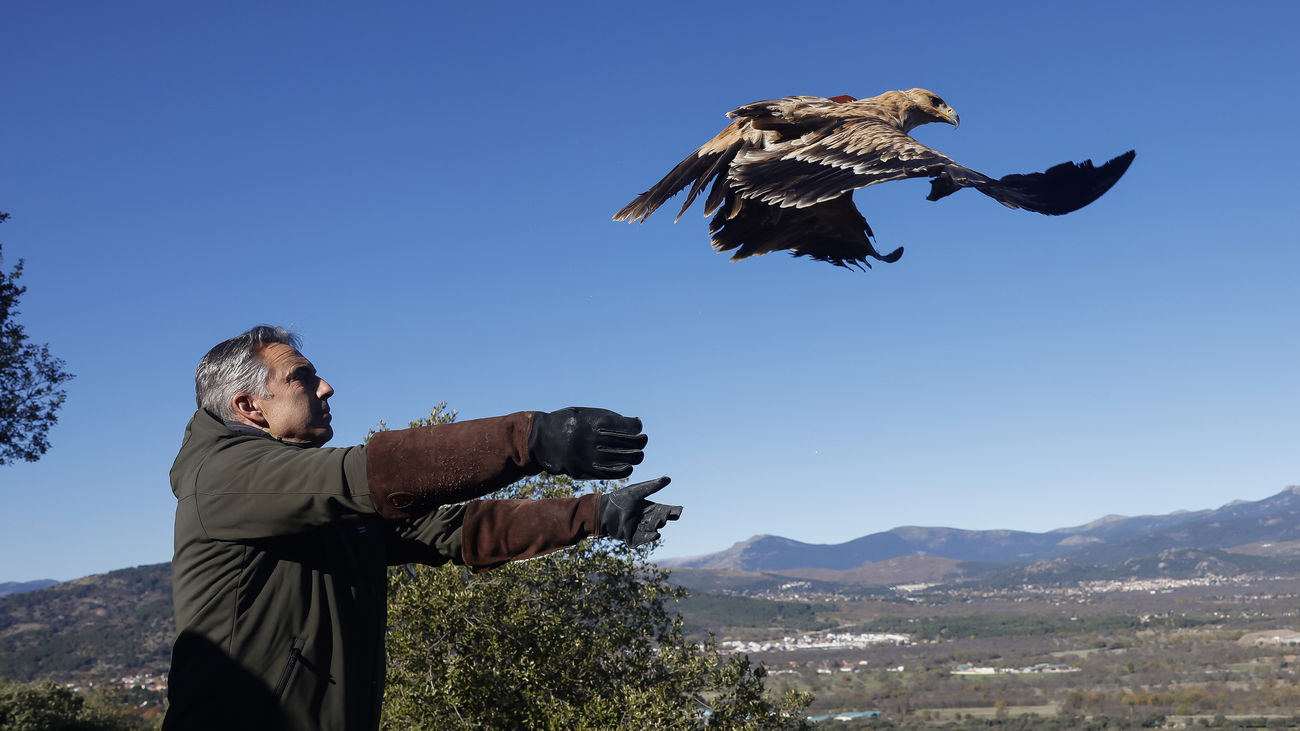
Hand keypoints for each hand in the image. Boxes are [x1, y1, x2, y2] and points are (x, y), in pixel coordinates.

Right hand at [529, 407, 646, 479]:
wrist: (540, 439)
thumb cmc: (567, 422)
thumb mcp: (585, 413)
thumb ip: (607, 418)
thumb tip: (636, 425)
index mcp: (593, 421)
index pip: (628, 426)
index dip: (636, 427)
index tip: (637, 427)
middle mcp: (592, 439)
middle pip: (630, 444)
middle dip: (640, 441)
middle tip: (642, 440)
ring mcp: (588, 456)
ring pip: (625, 460)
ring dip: (635, 456)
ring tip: (637, 453)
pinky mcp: (584, 471)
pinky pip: (612, 474)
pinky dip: (623, 470)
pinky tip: (627, 466)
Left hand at [599, 476, 681, 547]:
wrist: (603, 510)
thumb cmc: (620, 498)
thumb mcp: (637, 491)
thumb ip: (652, 486)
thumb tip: (668, 479)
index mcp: (650, 508)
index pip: (666, 510)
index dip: (673, 511)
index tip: (679, 510)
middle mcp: (647, 520)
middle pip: (661, 520)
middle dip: (664, 518)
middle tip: (666, 514)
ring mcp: (640, 529)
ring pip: (653, 530)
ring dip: (657, 527)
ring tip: (661, 522)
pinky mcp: (632, 538)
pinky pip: (643, 539)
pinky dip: (649, 538)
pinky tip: (656, 535)